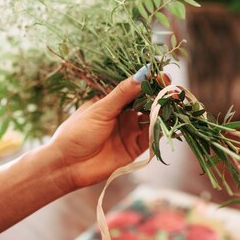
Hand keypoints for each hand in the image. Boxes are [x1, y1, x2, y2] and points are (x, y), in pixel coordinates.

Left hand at [43, 68, 161, 191]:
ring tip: (171, 105)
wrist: (67, 165)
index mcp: (112, 102)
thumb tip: (143, 73)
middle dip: (159, 97)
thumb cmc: (77, 133)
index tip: (162, 76)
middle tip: (171, 90)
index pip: (135, 89)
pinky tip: (164, 122)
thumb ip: (123, 93)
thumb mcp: (100, 109)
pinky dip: (158, 130)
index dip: (149, 82)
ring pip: (151, 120)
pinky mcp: (134, 149)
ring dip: (161, 113)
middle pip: (146, 103)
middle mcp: (123, 115)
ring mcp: (129, 132)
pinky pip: (150, 138)